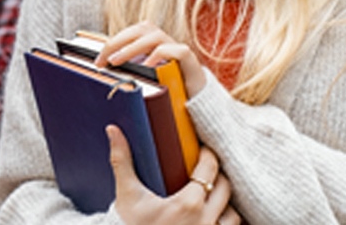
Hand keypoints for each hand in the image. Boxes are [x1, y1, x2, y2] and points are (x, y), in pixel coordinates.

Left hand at [97, 21, 207, 97]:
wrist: (201, 109)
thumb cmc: (170, 97)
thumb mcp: (146, 86)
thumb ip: (131, 77)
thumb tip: (105, 76)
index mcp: (154, 47)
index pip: (132, 32)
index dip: (114, 42)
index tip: (98, 61)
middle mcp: (167, 45)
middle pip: (142, 29)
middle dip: (119, 41)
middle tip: (104, 60)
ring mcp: (179, 52)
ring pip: (156, 36)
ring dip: (133, 47)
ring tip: (118, 61)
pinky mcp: (192, 63)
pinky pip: (178, 51)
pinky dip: (160, 54)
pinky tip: (148, 66)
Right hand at [109, 126, 232, 223]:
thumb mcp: (127, 196)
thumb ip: (122, 161)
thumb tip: (113, 130)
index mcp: (188, 204)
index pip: (210, 169)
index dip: (209, 156)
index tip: (204, 151)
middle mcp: (204, 222)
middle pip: (225, 188)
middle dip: (218, 177)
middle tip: (208, 171)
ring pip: (233, 215)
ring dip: (225, 204)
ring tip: (213, 197)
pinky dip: (225, 223)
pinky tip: (215, 218)